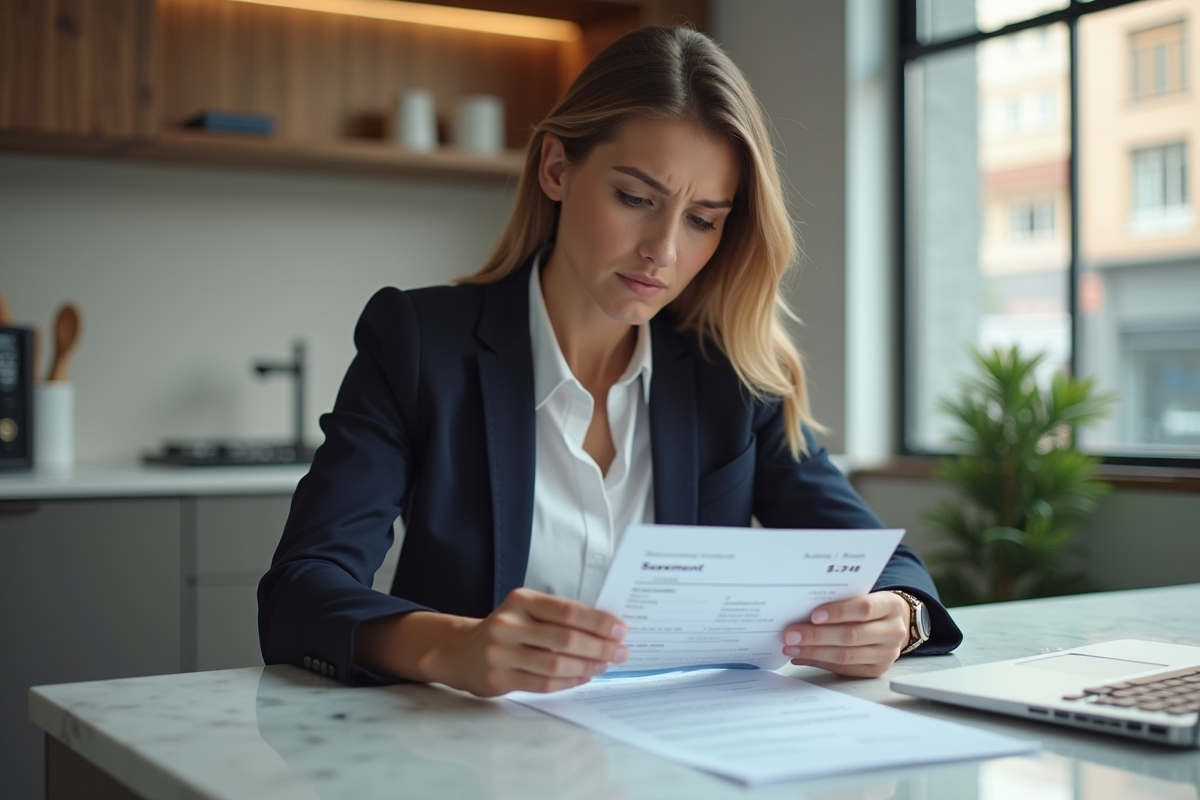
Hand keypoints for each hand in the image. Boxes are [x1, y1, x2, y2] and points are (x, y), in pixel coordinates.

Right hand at [427, 588, 628, 696]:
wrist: (462, 652)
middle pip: (564, 638)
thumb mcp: (526, 611)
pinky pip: (543, 683)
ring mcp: (500, 652)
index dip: (597, 621)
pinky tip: (583, 677)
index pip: (566, 610)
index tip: (620, 629)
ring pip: (555, 663)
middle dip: (599, 647)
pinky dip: (569, 681)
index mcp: (520, 600)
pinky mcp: (498, 678)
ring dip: (587, 666)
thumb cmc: (507, 630)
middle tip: (621, 652)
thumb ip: (559, 616)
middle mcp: (508, 624)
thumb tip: (606, 628)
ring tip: (604, 665)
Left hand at [781, 591, 910, 677]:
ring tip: (792, 648)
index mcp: (890, 606)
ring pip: (846, 656)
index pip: (864, 608)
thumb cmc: (872, 607)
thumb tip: (802, 611)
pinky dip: (819, 662)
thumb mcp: (864, 596)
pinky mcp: (875, 670)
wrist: (895, 624)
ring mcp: (886, 654)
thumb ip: (841, 601)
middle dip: (817, 636)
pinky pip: (844, 668)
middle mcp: (892, 631)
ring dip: (813, 652)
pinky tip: (802, 657)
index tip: (813, 615)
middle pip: (852, 635)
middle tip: (791, 635)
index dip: (838, 612)